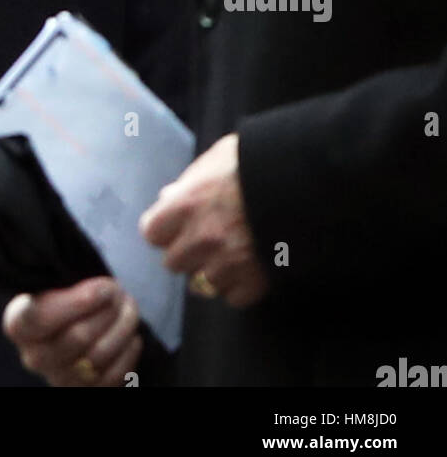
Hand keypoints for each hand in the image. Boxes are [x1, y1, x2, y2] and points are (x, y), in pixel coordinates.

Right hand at [2, 276, 141, 386]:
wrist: (69, 324)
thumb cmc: (62, 297)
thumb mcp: (54, 282)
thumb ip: (69, 283)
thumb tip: (104, 292)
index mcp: (18, 325)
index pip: (40, 317)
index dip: (77, 303)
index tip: (104, 288)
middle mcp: (34, 356)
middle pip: (79, 336)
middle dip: (108, 311)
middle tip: (119, 290)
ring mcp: (58, 378)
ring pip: (99, 356)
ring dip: (122, 329)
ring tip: (129, 307)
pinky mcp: (83, 391)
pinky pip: (112, 376)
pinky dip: (127, 354)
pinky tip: (132, 337)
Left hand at [140, 133, 268, 307]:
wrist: (304, 180)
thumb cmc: (256, 161)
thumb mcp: (215, 159)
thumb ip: (188, 182)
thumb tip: (167, 198)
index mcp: (185, 205)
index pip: (152, 233)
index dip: (164, 229)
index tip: (176, 225)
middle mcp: (200, 238)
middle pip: (173, 263)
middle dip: (186, 252)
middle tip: (205, 239)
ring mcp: (225, 264)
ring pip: (201, 284)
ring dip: (212, 270)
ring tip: (231, 252)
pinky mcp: (253, 282)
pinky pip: (233, 297)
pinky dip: (239, 286)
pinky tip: (249, 265)